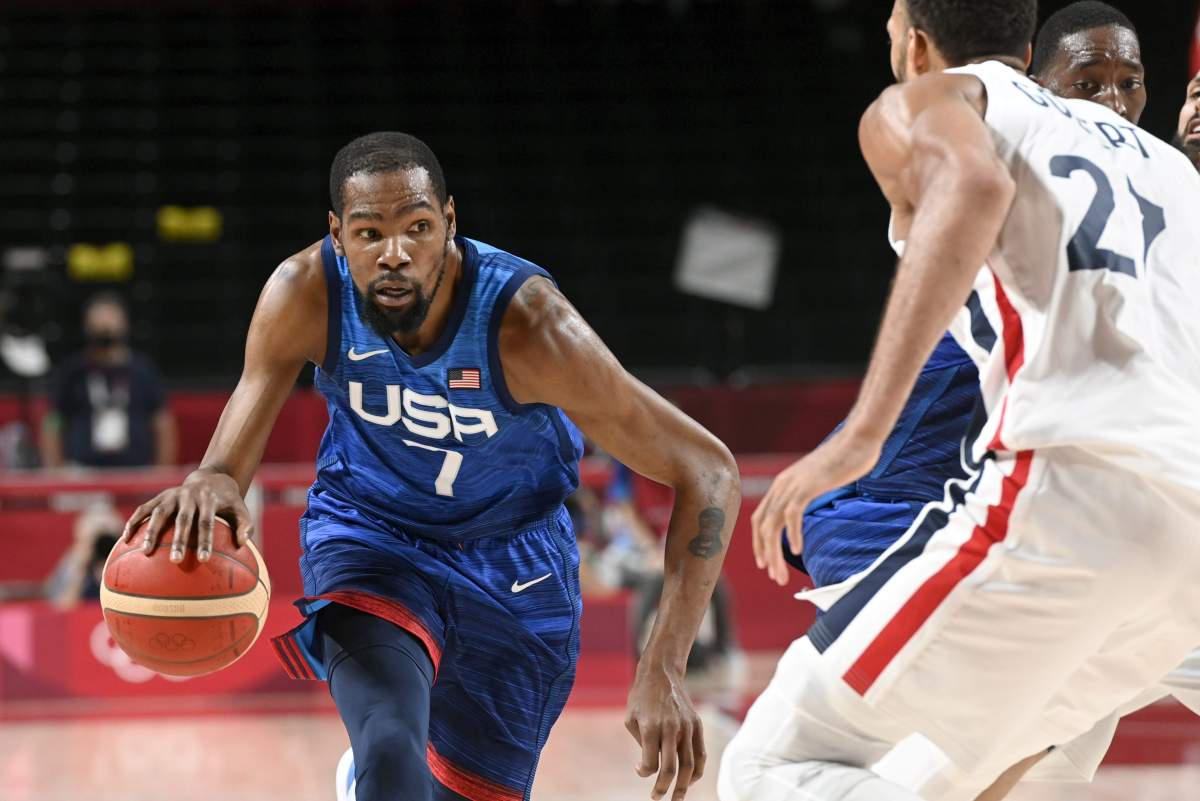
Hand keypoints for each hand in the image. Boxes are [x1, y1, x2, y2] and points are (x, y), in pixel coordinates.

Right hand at [122, 470, 252, 562]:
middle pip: (183, 519)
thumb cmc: (227, 501)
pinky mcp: (159, 497)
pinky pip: (144, 509)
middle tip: (176, 561)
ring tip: (145, 552)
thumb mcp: (240, 509)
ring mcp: (172, 495)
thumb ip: (245, 524)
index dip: (206, 541)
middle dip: (179, 540)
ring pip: (159, 513)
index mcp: (209, 500)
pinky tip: (125, 540)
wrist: (211, 477)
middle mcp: (189, 496)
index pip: (207, 522)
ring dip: (151, 531)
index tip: (204, 560)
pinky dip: (134, 522)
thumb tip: (244, 543)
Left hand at [625, 666, 704, 800]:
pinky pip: (700, 754)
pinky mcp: (697, 724)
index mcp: (651, 727)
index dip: (644, 773)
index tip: (640, 770)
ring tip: (677, 797)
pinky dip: (697, 771)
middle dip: (664, 788)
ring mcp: (687, 726)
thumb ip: (642, 744)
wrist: (661, 673)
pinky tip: (690, 780)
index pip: (651, 763)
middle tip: (657, 798)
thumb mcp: (631, 718)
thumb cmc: (641, 698)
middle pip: (672, 768)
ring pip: (690, 765)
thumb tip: (651, 767)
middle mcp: (671, 728)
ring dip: (684, 786)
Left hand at [751, 428, 881, 585]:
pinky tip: (798, 551)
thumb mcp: (818, 482)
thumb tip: (806, 514)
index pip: (760, 518)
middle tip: (774, 577)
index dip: (759, 543)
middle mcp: (782, 485)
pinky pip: (793, 515)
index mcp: (782, 485)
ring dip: (775, 552)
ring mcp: (793, 485)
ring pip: (773, 525)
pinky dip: (793, 535)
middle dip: (765, 554)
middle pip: (762, 526)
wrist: (857, 440)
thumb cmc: (844, 461)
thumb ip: (808, 496)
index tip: (765, 563)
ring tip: (781, 574)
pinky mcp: (807, 486)